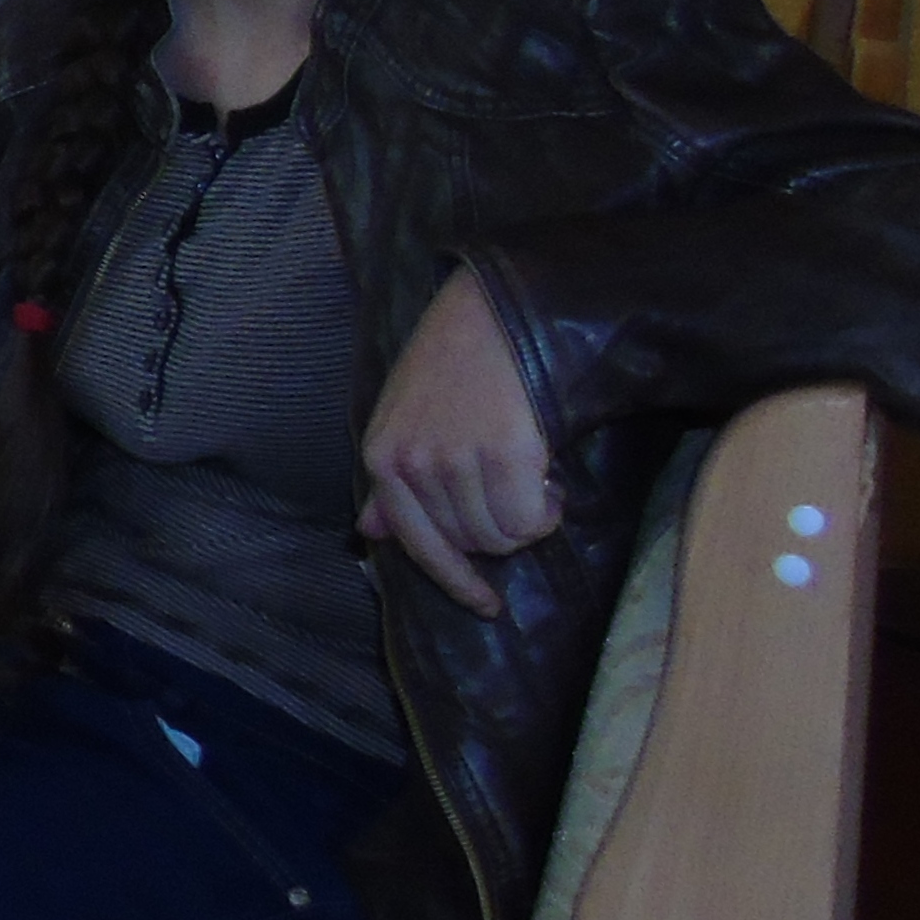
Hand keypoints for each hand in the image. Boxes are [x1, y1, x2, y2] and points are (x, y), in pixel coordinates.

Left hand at [360, 266, 557, 617]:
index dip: (455, 581)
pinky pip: (531, 519)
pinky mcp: (504, 454)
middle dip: (501, 532)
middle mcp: (413, 467)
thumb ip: (391, 482)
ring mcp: (456, 461)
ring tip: (533, 476)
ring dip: (529, 518)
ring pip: (502, 537)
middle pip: (469, 545)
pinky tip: (548, 476)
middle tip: (520, 492)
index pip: (416, 545)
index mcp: (383, 460)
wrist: (493, 314)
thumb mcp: (403, 420)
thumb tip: (370, 533)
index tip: (488, 606)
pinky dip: (548, 509)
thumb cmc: (452, 366)